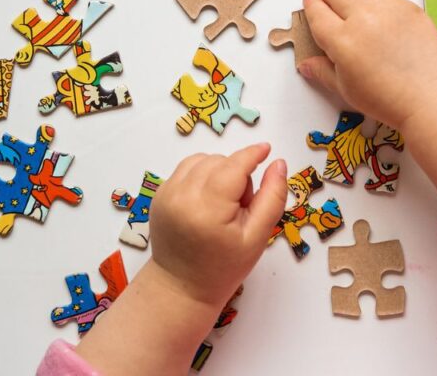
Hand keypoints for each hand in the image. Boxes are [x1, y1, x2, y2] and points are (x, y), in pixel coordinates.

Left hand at [76, 145, 286, 374]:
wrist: (182, 287)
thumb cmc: (224, 267)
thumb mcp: (258, 237)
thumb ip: (272, 198)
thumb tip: (278, 163)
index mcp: (208, 208)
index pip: (235, 166)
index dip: (253, 154)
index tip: (267, 150)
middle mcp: (182, 195)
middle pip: (220, 161)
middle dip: (237, 174)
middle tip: (241, 207)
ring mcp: (166, 193)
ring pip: (202, 160)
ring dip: (219, 171)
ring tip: (223, 203)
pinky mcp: (159, 195)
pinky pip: (186, 169)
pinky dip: (201, 176)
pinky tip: (207, 200)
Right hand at [301, 0, 436, 130]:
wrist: (431, 97)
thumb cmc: (386, 100)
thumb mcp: (347, 90)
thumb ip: (324, 72)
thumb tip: (306, 65)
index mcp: (342, 40)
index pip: (318, 13)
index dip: (311, 5)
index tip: (309, 0)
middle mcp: (363, 18)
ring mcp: (390, 10)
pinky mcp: (413, 9)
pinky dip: (388, 0)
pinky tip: (390, 17)